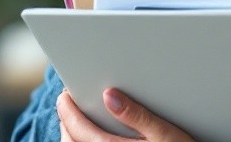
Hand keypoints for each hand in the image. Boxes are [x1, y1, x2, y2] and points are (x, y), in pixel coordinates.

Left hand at [56, 88, 195, 141]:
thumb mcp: (165, 134)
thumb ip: (137, 114)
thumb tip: (109, 95)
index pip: (78, 130)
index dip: (67, 109)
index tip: (65, 94)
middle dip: (66, 122)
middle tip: (68, 103)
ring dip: (71, 136)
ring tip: (76, 119)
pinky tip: (90, 139)